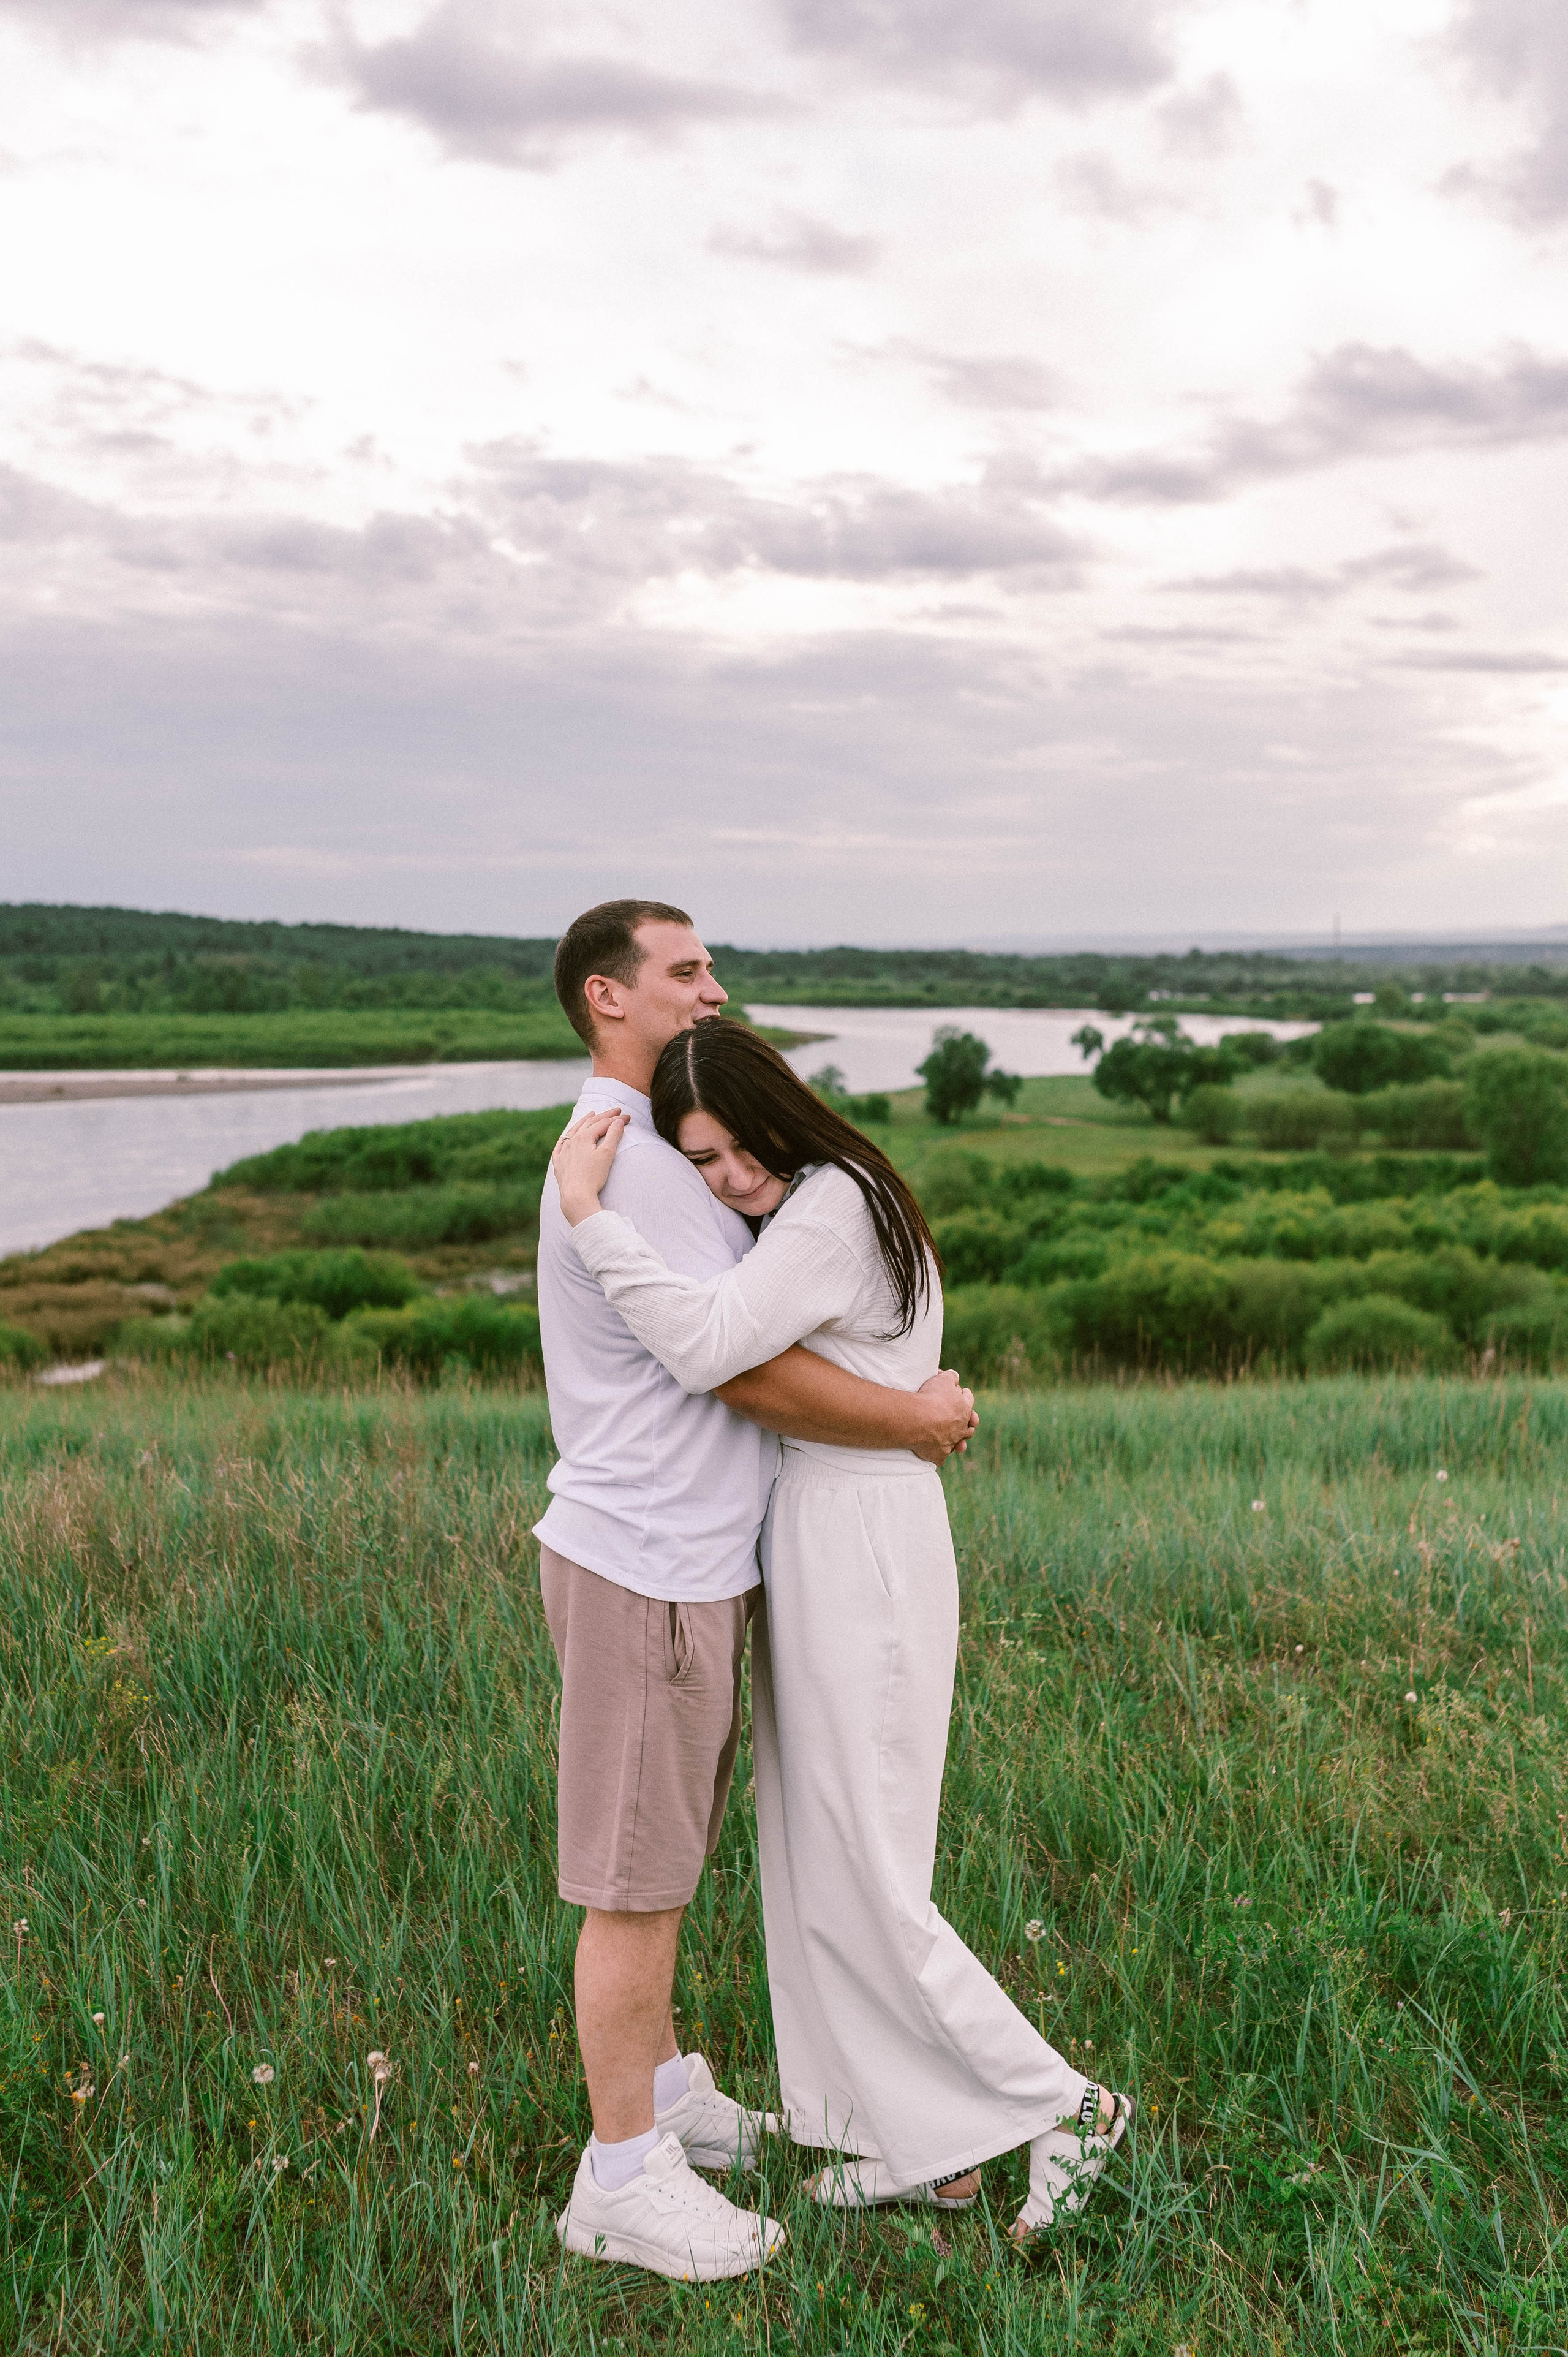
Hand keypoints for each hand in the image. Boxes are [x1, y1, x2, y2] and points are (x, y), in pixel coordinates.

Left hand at [552, 1108, 629, 1224]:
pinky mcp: (559, 1164)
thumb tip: (618, 1122)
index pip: (603, 1124)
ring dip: (583, 1122)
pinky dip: (564, 1139)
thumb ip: (613, 1136)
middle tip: (615, 1111)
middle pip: (589, 1124)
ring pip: (573, 1132)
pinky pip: (559, 1147)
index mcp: (584, 1138)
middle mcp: (571, 1142)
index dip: (616, 1119)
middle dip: (603, 1116)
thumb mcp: (607, 1155)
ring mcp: (563, 1152)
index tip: (628, 1116)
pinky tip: (565, 1137)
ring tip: (591, 1115)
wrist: (576, 1196)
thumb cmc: (593, 1177)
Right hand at [909, 1369, 978, 1465]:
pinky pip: (941, 1457)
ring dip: (958, 1443)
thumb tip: (954, 1375)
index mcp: (964, 1408)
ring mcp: (951, 1442)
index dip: (965, 1395)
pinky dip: (939, 1454)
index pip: (969, 1399)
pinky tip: (936, 1452)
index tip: (964, 1392)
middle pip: (969, 1426)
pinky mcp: (939, 1455)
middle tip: (967, 1422)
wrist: (918, 1420)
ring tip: (958, 1444)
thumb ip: (951, 1376)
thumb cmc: (931, 1397)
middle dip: (968, 1423)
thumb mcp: (943, 1379)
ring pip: (959, 1444)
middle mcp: (961, 1427)